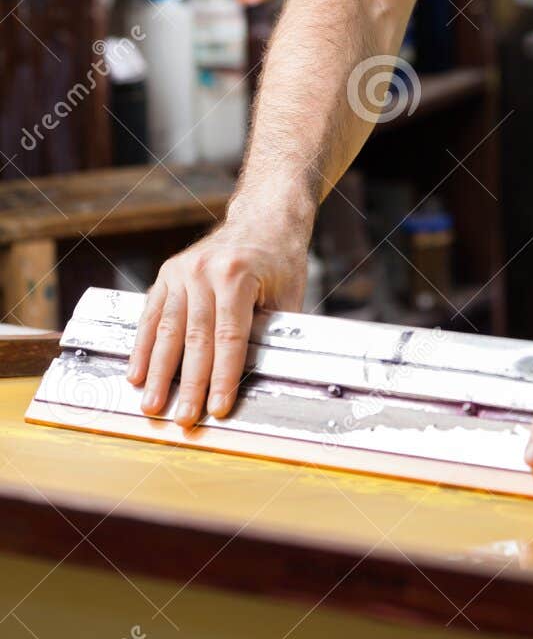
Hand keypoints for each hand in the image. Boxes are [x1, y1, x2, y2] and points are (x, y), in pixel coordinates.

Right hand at [126, 223, 308, 428]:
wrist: (262, 218)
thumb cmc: (279, 260)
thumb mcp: (288, 292)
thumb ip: (274, 331)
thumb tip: (264, 377)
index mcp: (237, 275)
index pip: (229, 336)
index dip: (223, 376)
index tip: (218, 408)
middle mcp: (204, 271)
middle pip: (195, 338)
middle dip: (189, 384)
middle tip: (183, 419)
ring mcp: (181, 271)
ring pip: (166, 330)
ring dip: (159, 372)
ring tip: (152, 405)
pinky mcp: (167, 274)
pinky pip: (151, 315)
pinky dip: (142, 347)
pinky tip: (137, 374)